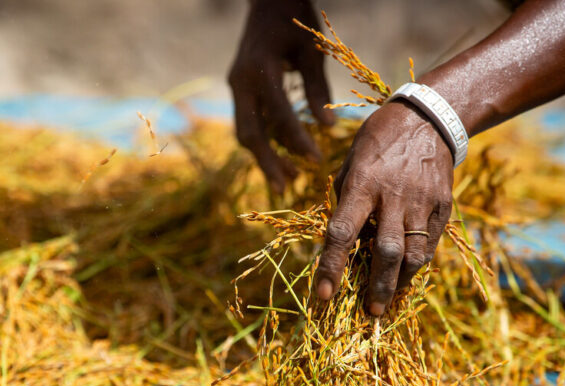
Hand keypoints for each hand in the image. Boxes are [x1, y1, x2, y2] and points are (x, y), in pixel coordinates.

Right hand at [228, 0, 333, 193]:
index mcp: (260, 70)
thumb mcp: (312, 52)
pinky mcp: (239, 90)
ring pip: (245, 132)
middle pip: (250, 133)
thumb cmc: (295, 20)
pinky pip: (248, 123)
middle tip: (287, 187)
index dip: (297, 140)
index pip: (278, 115)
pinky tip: (280, 159)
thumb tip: (327, 128)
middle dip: (268, 162)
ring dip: (264, 158)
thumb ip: (317, 90)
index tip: (316, 160)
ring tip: (286, 181)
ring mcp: (237, 87)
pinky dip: (264, 143)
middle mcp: (241, 82)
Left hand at [315, 100, 453, 314]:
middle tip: (372, 311)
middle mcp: (393, 196)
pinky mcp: (443, 205)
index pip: (342, 232)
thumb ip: (343, 199)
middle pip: (386, 251)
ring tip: (390, 299)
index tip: (324, 295)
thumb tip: (336, 237)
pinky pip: (431, 242)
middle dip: (378, 286)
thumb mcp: (351, 162)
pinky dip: (419, 262)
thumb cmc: (378, 140)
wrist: (429, 117)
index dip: (331, 266)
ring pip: (415, 253)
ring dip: (401, 282)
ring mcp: (422, 201)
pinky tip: (408, 274)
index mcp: (363, 184)